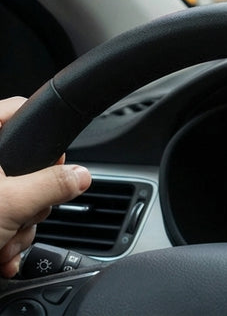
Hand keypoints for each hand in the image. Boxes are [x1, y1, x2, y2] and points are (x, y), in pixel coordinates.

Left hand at [0, 97, 91, 277]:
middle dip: (29, 202)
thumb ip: (52, 184)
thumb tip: (79, 175)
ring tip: (6, 242)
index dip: (38, 132)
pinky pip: (1, 217)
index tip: (53, 158)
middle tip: (23, 216)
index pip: (13, 112)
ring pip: (13, 196)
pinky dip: (5, 237)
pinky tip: (1, 253)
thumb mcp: (13, 203)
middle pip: (20, 166)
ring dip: (18, 227)